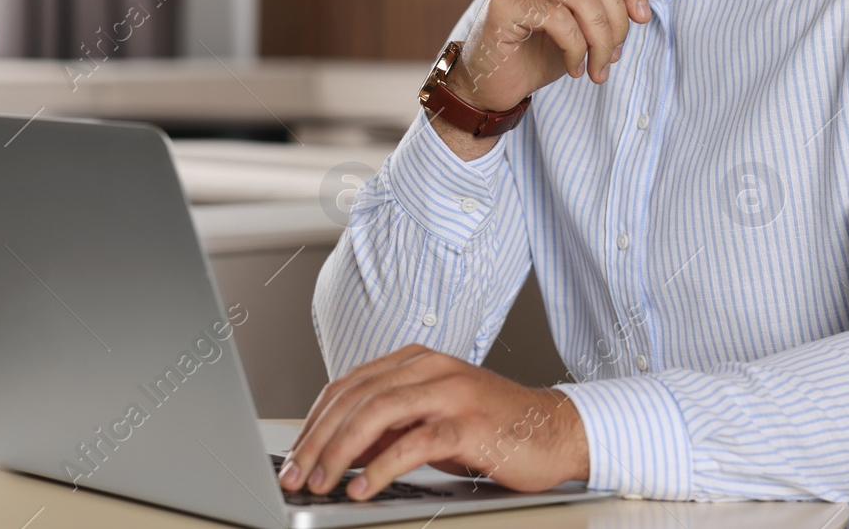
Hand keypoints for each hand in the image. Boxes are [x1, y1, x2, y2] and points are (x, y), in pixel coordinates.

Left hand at [278, 345, 588, 498]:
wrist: (554, 430)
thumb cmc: (493, 426)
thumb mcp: (432, 419)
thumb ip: (389, 426)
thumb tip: (339, 449)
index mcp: (416, 360)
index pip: (348, 385)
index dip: (314, 421)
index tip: (294, 455)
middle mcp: (430, 368)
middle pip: (355, 398)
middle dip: (317, 440)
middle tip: (297, 475)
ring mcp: (450, 392)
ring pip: (377, 414)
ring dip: (340, 452)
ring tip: (322, 482)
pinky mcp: (468, 423)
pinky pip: (413, 443)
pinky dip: (381, 468)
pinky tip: (363, 488)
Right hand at [454, 0, 657, 112]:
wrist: (496, 83)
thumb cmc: (542, 48)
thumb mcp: (589, 19)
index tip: (641, 20)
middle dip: (616, 21)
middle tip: (614, 55)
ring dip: (599, 40)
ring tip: (597, 67)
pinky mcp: (502, 3)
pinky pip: (557, 19)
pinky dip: (575, 49)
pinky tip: (574, 68)